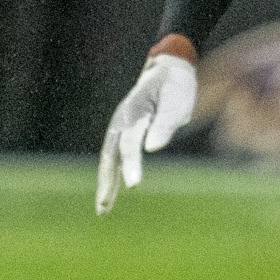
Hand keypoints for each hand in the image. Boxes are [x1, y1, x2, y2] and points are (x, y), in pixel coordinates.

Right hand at [96, 50, 197, 212]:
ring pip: (108, 159)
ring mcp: (119, 127)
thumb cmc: (176, 88)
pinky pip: (114, 157)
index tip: (134, 185)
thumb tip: (152, 148)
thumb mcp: (177, 102)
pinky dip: (111, 175)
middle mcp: (121, 122)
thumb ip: (165, 124)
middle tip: (105, 206)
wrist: (168, 71)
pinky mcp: (123, 133)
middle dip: (107, 181)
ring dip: (105, 183)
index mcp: (134, 114)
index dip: (132, 165)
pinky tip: (109, 193)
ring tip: (103, 208)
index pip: (130, 144)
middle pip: (111, 155)